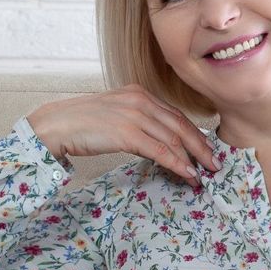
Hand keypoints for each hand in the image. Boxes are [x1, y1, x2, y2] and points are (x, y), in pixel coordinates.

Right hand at [26, 84, 220, 189]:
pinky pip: (159, 150)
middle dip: (202, 147)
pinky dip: (176, 163)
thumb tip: (158, 144)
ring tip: (203, 175)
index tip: (207, 151)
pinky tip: (186, 174)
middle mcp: (140, 100)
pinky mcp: (126, 132)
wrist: (55, 124)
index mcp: (139, 93)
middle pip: (181, 126)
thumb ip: (137, 122)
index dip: (195, 135)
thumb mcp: (115, 115)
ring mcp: (134, 115)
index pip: (175, 115)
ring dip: (192, 160)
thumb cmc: (82, 124)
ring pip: (173, 139)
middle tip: (216, 165)